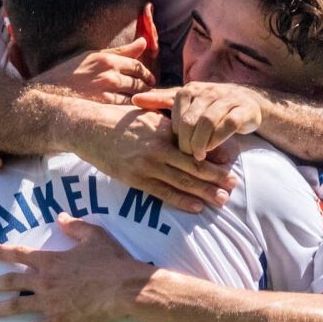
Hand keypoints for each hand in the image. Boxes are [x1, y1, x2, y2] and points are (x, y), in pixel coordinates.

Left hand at [0, 216, 154, 321]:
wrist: (124, 288)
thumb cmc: (112, 260)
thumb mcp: (95, 235)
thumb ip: (75, 226)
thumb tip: (60, 217)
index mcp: (51, 260)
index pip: (21, 254)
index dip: (4, 252)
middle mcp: (44, 280)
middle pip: (11, 281)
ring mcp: (49, 302)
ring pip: (16, 305)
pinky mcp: (58, 321)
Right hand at [34, 37, 153, 104]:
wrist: (48, 96)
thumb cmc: (69, 75)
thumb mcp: (92, 57)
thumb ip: (120, 51)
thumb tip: (144, 41)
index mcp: (106, 59)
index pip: (137, 65)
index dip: (146, 75)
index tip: (148, 81)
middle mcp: (109, 73)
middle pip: (140, 81)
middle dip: (147, 88)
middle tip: (148, 94)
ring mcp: (108, 90)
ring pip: (136, 95)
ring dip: (142, 100)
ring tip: (142, 105)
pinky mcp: (105, 106)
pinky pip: (127, 108)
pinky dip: (133, 110)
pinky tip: (132, 114)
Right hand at [69, 105, 236, 212]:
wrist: (88, 128)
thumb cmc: (120, 119)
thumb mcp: (149, 114)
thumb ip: (170, 126)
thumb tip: (195, 136)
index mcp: (164, 129)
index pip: (196, 144)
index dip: (215, 154)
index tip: (231, 161)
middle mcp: (158, 148)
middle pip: (194, 166)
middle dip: (216, 177)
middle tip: (234, 184)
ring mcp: (146, 165)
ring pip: (182, 182)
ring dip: (205, 192)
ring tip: (222, 199)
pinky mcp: (135, 179)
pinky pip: (163, 194)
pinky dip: (182, 201)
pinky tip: (197, 207)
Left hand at [131, 83, 264, 159]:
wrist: (248, 102)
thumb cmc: (210, 105)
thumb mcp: (185, 102)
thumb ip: (161, 100)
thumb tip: (135, 100)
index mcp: (191, 89)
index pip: (177, 107)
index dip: (174, 128)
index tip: (173, 143)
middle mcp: (209, 91)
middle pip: (192, 117)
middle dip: (186, 139)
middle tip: (184, 155)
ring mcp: (227, 99)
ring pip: (209, 121)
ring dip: (201, 141)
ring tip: (197, 155)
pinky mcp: (243, 110)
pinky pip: (229, 124)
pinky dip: (219, 139)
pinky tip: (212, 149)